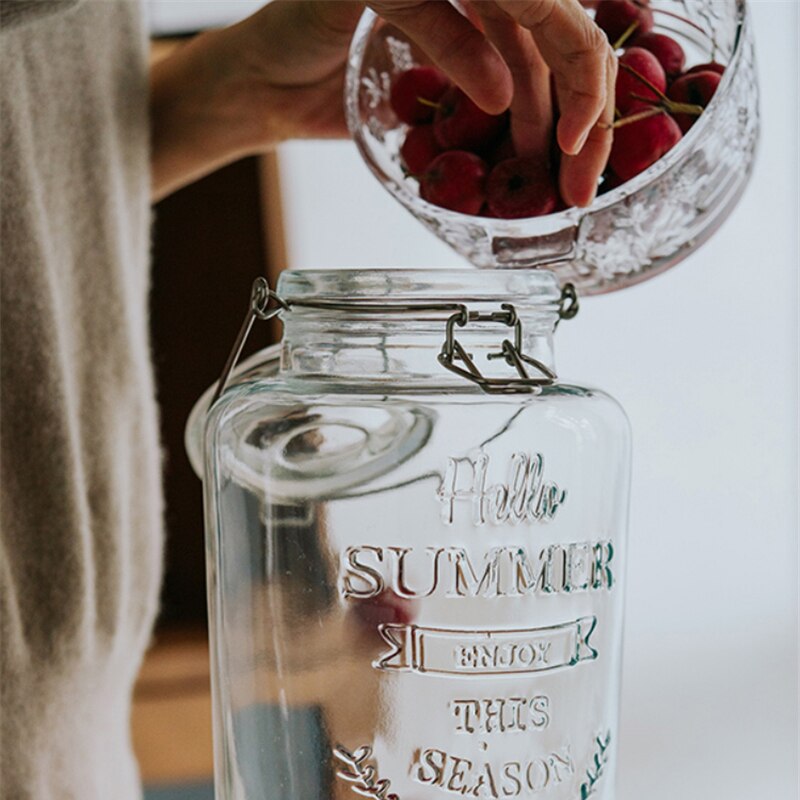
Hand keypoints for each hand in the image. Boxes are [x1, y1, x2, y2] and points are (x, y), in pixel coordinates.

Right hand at [151, 0, 614, 206]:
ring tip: (547, 155)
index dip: (589, 100)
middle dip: (584, 105)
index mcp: (488, 5)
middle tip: (581, 176)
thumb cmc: (347, 91)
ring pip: (518, 12)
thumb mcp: (436, 108)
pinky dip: (466, 53)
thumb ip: (488, 100)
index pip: (566, 38)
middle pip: (560, 25)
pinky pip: (434, 11)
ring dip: (541, 92)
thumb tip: (545, 134)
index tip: (584, 166)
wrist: (269, 87)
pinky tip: (496, 101)